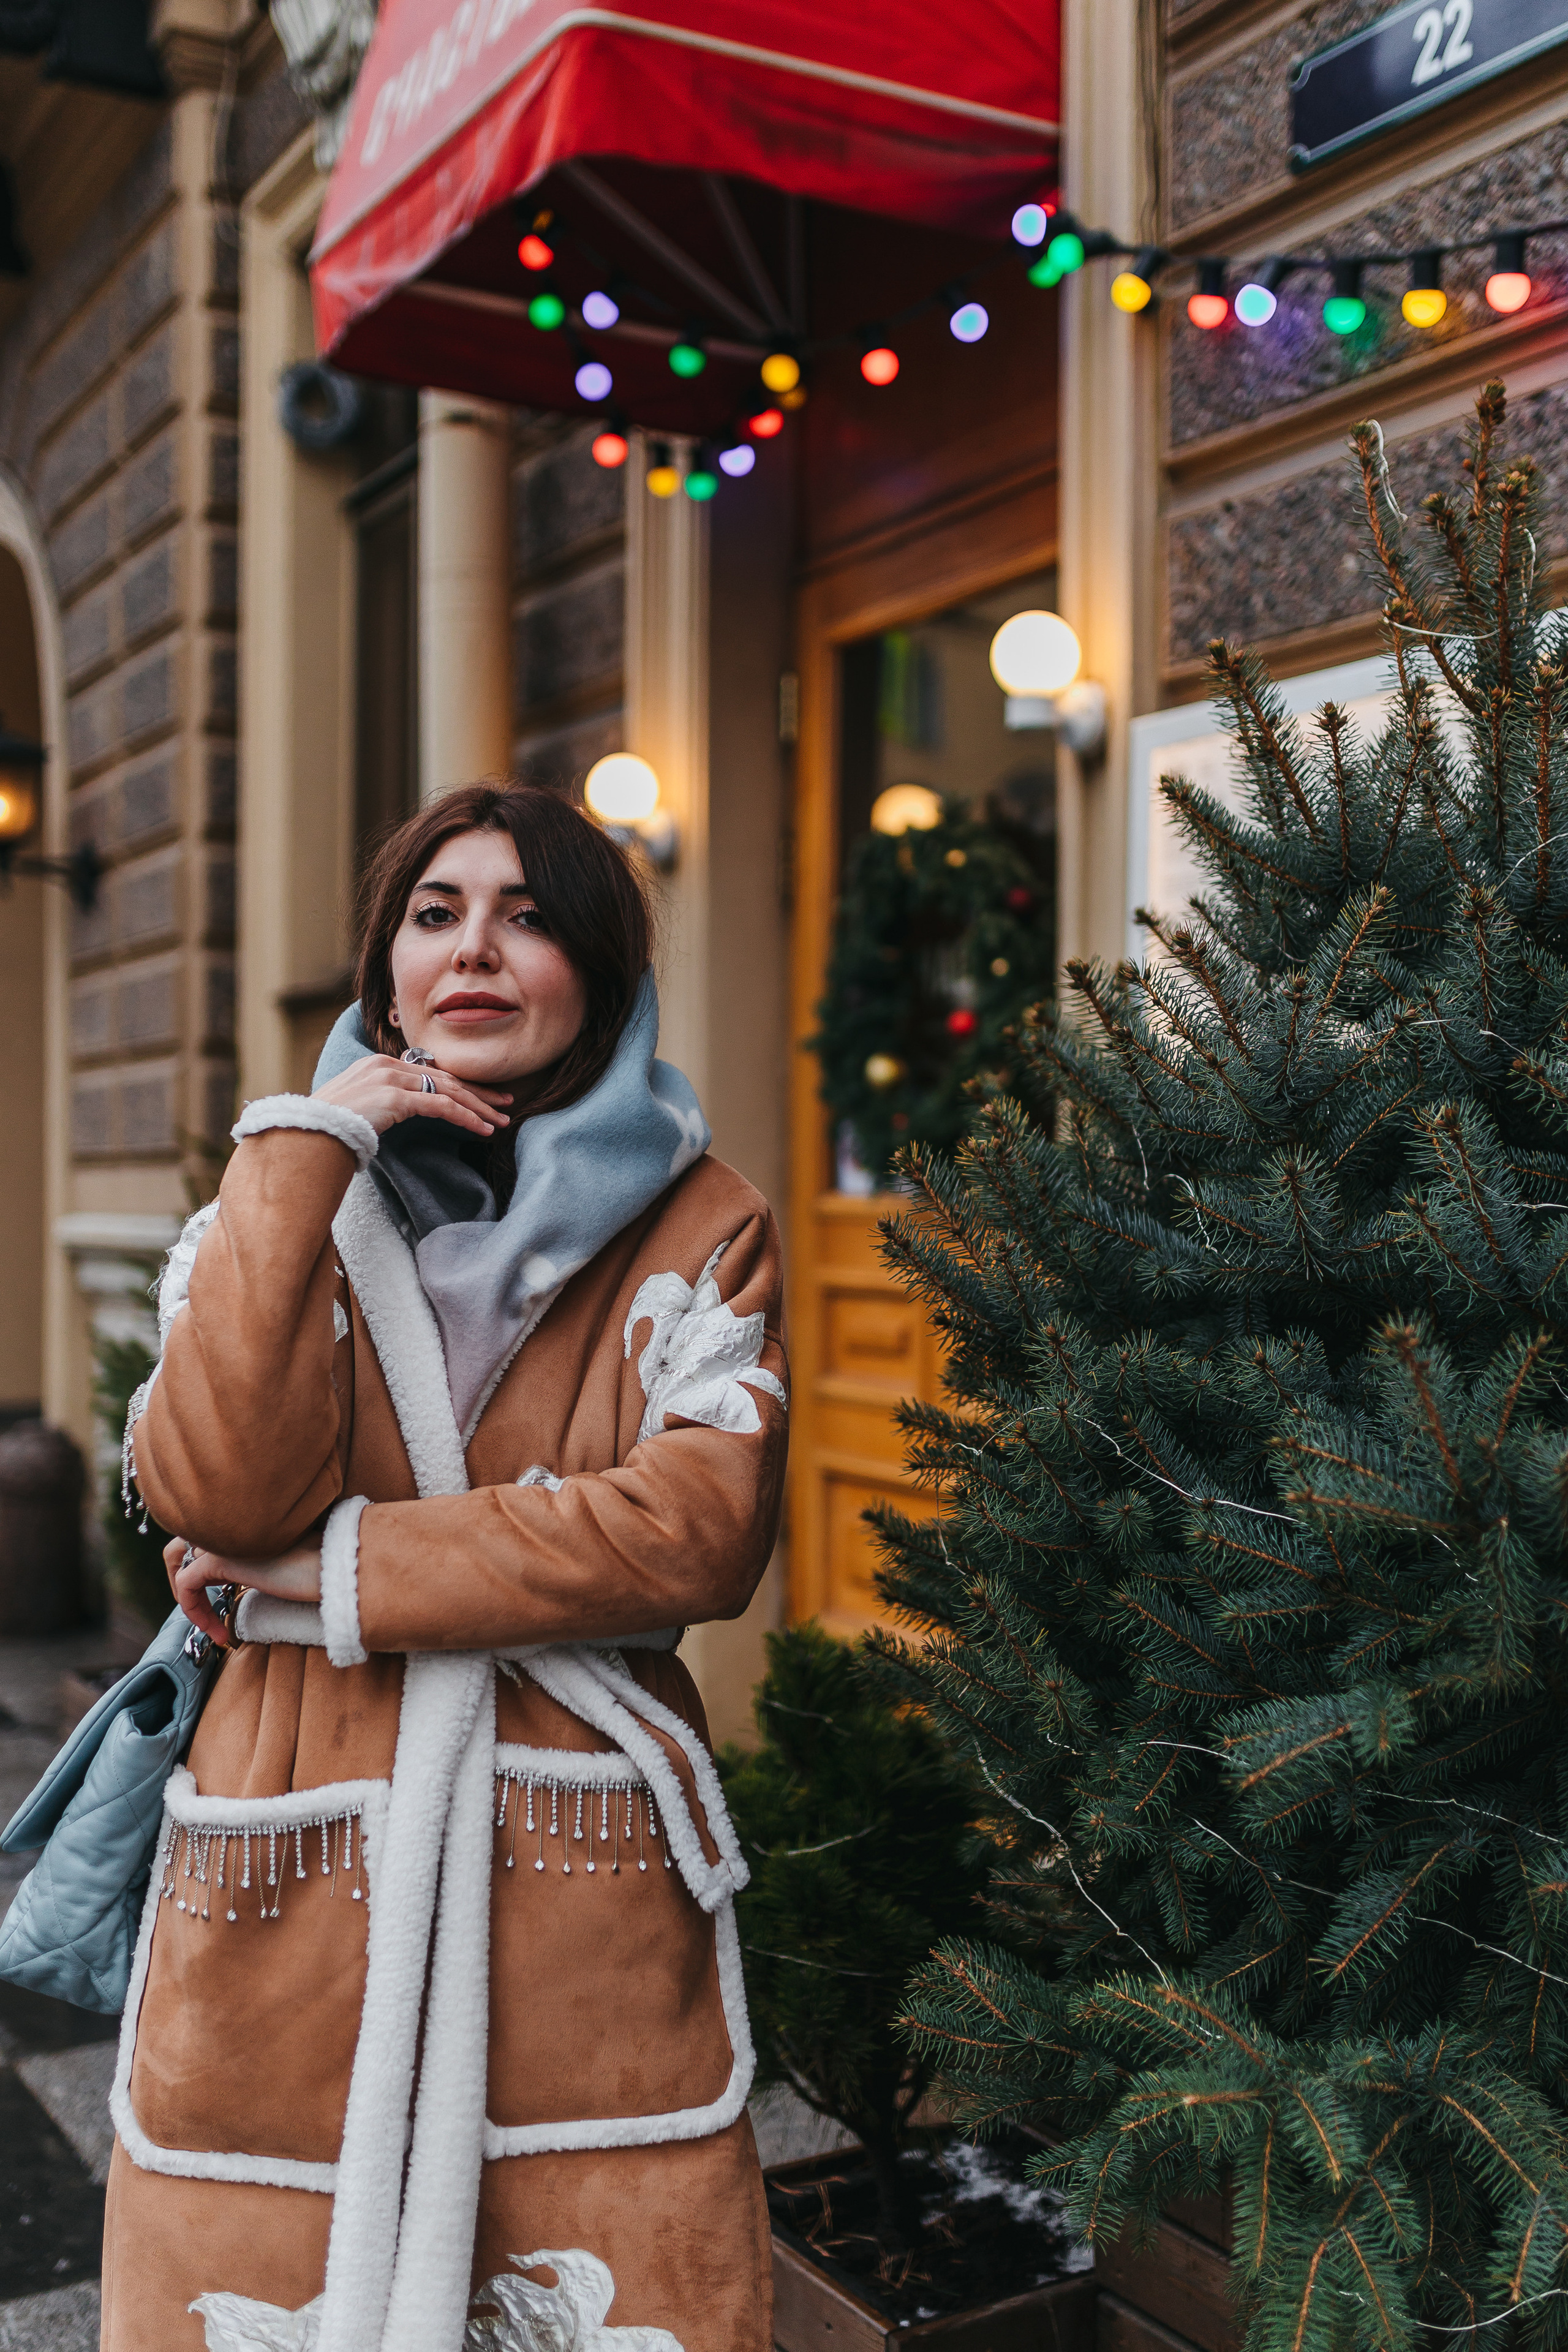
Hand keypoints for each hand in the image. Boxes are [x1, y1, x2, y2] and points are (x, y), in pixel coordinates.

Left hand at [165, 1537, 322, 1646]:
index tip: (219, 1603)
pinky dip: (193, 1611)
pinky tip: (217, 1631)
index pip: (201, 1535)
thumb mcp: (277, 1560)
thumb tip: (236, 1577)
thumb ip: (252, 1558)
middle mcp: (227, 1522)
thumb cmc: (316, 1569)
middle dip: (179, 1576)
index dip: (197, 1567)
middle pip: (180, 1540)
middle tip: (200, 1608)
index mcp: (242, 1519)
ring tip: (203, 1620)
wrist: (332, 1571)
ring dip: (181, 1591)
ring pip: (175, 1556)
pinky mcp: (220, 1559)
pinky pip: (187, 1585)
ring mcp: (222, 1537)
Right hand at [313, 1055, 511, 1138]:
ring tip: (502, 1121)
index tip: (481, 1097)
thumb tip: (393, 1114)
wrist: (307, 1135)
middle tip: (505, 1104)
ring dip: (480, 1107)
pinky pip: (442, 1106)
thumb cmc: (327, 1130)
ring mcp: (391, 1079)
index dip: (459, 1085)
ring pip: (448, 1090)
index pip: (430, 1072)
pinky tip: (484, 1129)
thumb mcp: (355, 1108)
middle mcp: (386, 1064)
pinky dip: (467, 1117)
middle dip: (479, 1093)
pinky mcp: (396, 1097)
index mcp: (378, 1063)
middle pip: (444, 1077)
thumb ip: (379, 1104)